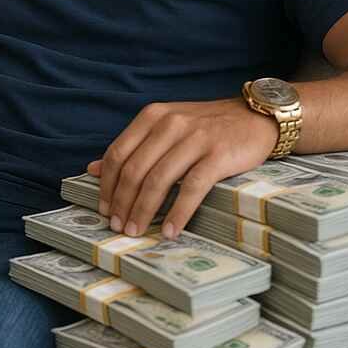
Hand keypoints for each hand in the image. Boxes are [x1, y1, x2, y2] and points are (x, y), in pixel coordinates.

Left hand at [85, 97, 278, 239]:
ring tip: (136, 231)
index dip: (107, 184)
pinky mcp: (218, 155)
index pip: (118, 153)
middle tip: (117, 226)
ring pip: (158, 180)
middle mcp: (170, 124)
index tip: (103, 208)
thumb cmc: (207, 127)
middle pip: (135, 169)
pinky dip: (177, 213)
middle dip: (122, 202)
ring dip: (143, 210)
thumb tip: (92, 169)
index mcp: (152, 116)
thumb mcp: (166, 127)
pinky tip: (169, 230)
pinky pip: (191, 188)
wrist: (256, 118)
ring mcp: (194, 139)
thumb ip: (133, 146)